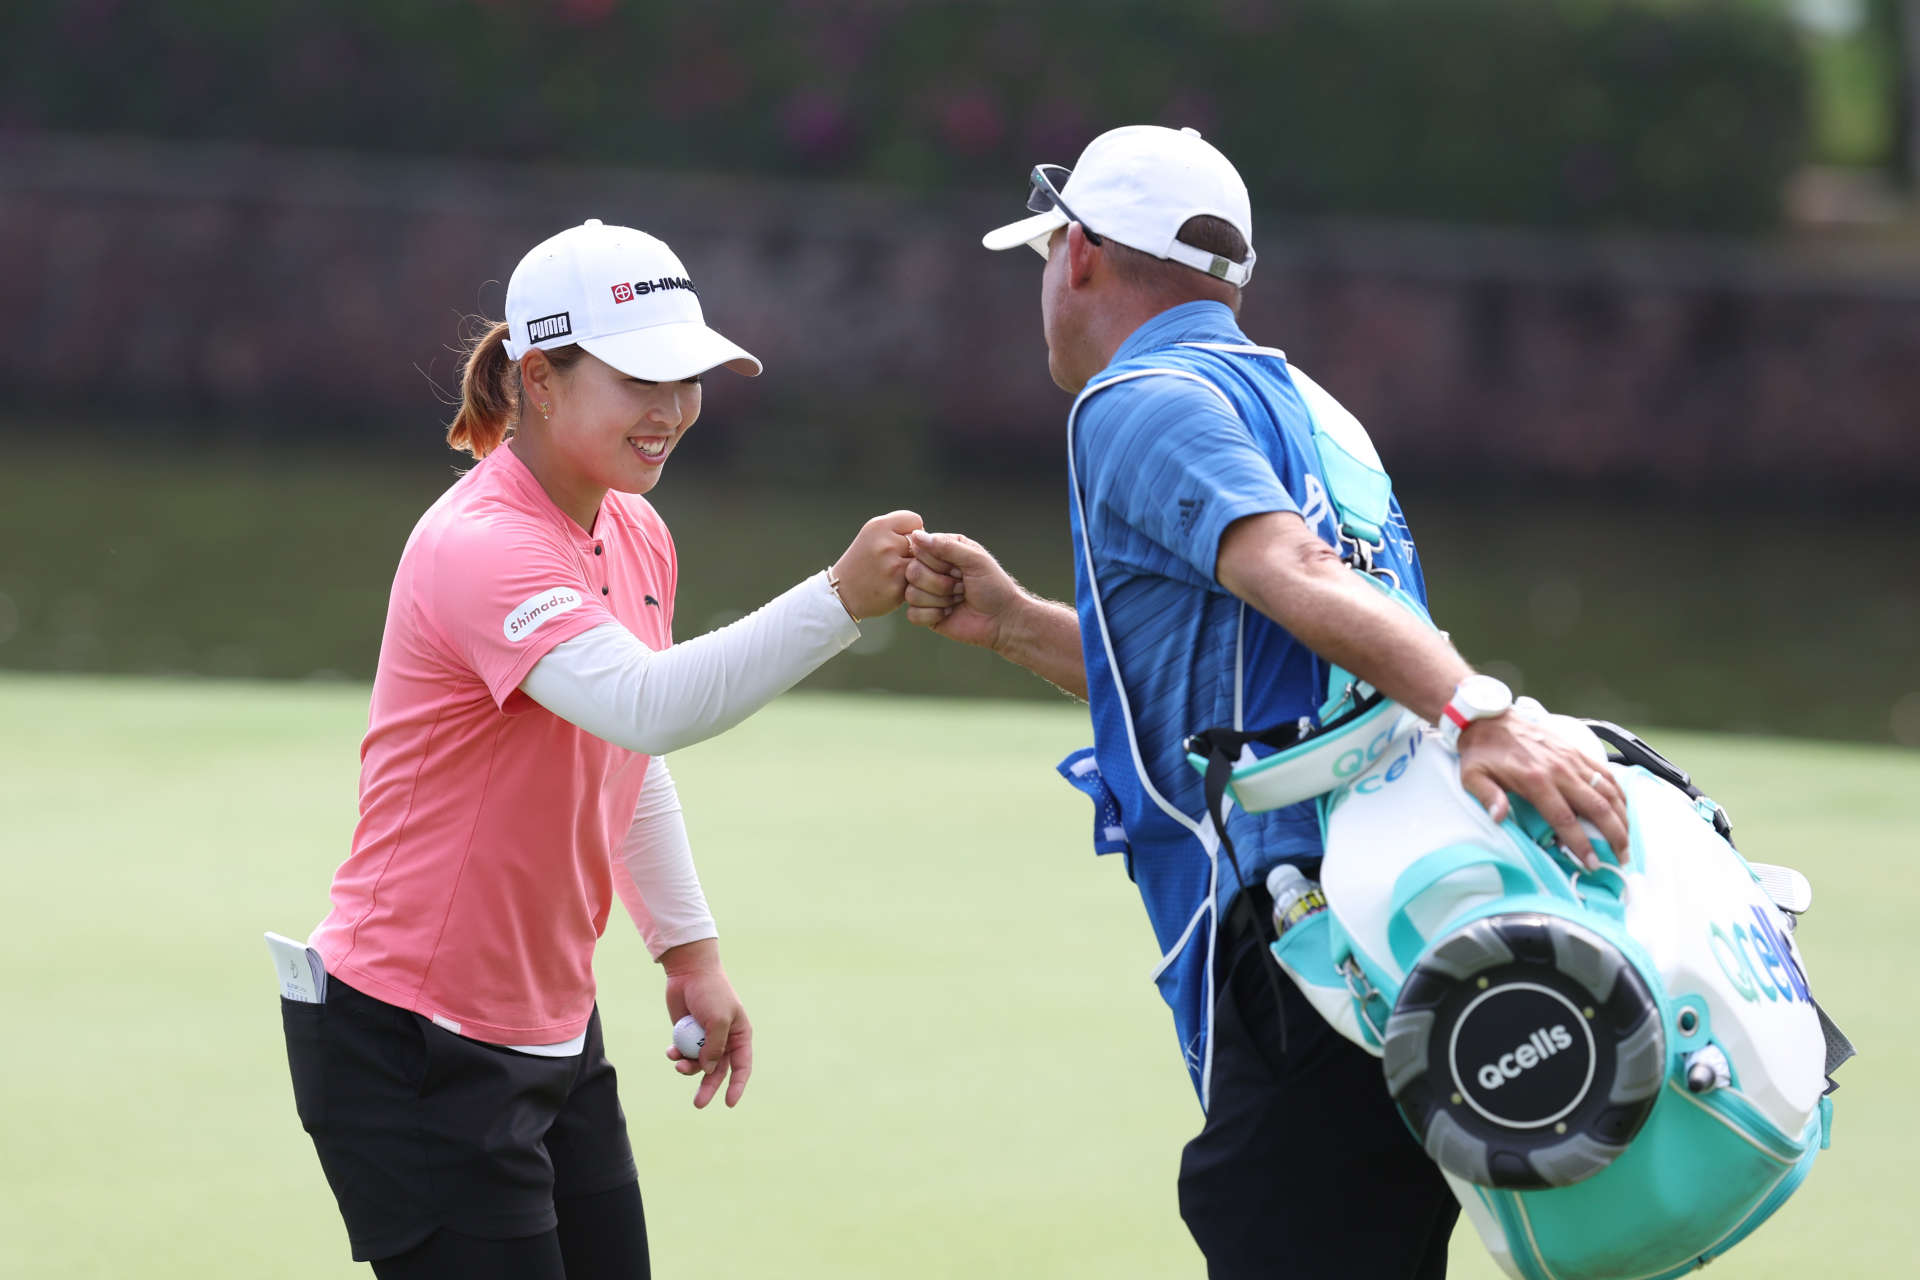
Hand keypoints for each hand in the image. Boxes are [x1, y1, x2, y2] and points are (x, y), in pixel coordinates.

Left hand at [660, 939, 752, 1108]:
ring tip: (678, 1063)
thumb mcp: (718, 1020)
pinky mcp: (686, 1035)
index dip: (737, 1086)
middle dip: (707, 1088)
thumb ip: (715, 1048)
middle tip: (698, 1104)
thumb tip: (708, 1070)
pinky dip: (676, 1056)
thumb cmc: (711, 993)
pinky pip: (683, 1054)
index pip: (742, 1066)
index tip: (728, 1103)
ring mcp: (703, 1038)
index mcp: (739, 1035)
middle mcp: (723, 1040)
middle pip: (718, 1072)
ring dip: (687, 1068)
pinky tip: (670, 1052)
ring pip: (697, 1065)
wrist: (689, 971)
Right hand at [830, 511, 921, 620]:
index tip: (901, 542)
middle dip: (914, 551)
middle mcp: (885, 544)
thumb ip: (900, 529)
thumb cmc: (864, 560)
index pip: (915, 521)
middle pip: (922, 542)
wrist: (842, 592)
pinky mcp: (898, 587)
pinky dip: (913, 583)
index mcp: (878, 526)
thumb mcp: (873, 535)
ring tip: (898, 573)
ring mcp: (893, 567)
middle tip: (897, 560)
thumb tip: (930, 537)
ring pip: (923, 562)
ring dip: (917, 567)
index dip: (912, 532)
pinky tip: (898, 585)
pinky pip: (920, 580)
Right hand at [904, 530, 1026, 650]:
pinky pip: (912, 614)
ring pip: (911, 594)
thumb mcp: (975, 559)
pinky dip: (933, 615)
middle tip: (962, 587)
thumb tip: (916, 534)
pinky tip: (949, 613)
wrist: (1002, 619)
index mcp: (941, 551)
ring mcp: (926, 592)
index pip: (919, 550)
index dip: (938, 563)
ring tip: (958, 599)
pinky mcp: (925, 614)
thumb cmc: (993, 586)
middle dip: (941, 583)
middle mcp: (930, 569)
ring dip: (940, 599)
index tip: (959, 570)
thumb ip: (946, 546)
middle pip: (912, 572)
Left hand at [1457, 714, 1629, 869]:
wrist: (1489, 718)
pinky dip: (1619, 794)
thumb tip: (1498, 818)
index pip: (1565, 818)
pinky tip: (1623, 811)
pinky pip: (1606, 774)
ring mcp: (1572, 759)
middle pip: (1598, 807)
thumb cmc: (1481, 752)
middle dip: (1614, 836)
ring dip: (1622, 818)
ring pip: (1608, 791)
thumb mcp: (1473, 776)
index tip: (1592, 864)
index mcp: (1535, 780)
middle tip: (1621, 859)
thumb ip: (1488, 797)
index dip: (1581, 843)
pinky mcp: (1577, 751)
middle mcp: (1560, 770)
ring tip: (1627, 841)